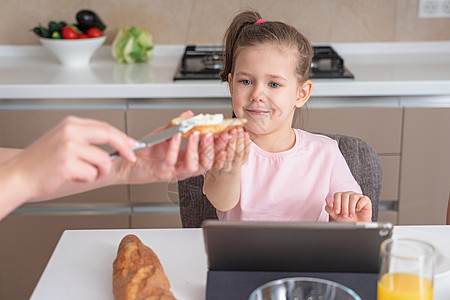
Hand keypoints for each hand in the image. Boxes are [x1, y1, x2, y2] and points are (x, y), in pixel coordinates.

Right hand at [9, 116, 136, 201]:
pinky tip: (73, 176)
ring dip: (99, 171)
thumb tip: (115, 144)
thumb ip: (87, 139)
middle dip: (125, 149)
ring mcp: (68, 146)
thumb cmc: (41, 162)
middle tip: (130, 158)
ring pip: (103, 160)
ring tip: (83, 172)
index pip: (105, 127)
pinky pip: (92, 173)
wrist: (20, 175)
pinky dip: (87, 178)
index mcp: (71, 124)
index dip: (122, 137)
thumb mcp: (64, 141)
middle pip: (110, 135)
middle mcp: (70, 131)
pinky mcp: (67, 163)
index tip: (132, 144)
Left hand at [115, 111, 214, 182]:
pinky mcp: (161, 172)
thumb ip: (178, 124)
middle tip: (216, 134)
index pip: (209, 152)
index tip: (228, 132)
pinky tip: (176, 136)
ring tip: (197, 134)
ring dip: (196, 149)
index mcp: (187, 158)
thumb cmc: (145, 151)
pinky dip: (174, 147)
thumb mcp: (164, 134)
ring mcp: (173, 171)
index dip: (221, 144)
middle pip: (207, 162)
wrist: (126, 162)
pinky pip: (171, 161)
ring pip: (193, 166)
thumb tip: (190, 114)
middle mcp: (183, 167)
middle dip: (214, 148)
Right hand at [209, 127, 250, 175]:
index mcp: (214, 164)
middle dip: (232, 142)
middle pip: (230, 155)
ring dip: (240, 140)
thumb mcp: (209, 152)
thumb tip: (209, 134)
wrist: (223, 169)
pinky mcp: (242, 162)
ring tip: (239, 130)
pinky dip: (246, 143)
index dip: (220, 150)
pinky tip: (245, 134)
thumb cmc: (213, 156)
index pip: (217, 159)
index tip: (223, 142)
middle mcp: (225, 166)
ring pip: (239, 154)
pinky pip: (246, 153)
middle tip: (233, 130)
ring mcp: (235, 165)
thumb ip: (209, 145)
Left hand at [325, 191, 371, 222]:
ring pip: (353, 197)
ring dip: (351, 208)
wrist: (357, 223)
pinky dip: (359, 205)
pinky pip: (363, 199)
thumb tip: (329, 203)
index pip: (337, 195)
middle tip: (345, 216)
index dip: (336, 203)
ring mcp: (357, 195)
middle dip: (344, 207)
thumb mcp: (336, 215)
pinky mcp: (365, 199)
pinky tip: (357, 210)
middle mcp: (349, 194)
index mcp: (341, 196)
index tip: (337, 212)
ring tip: (351, 215)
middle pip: (345, 196)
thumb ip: (330, 209)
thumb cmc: (347, 217)